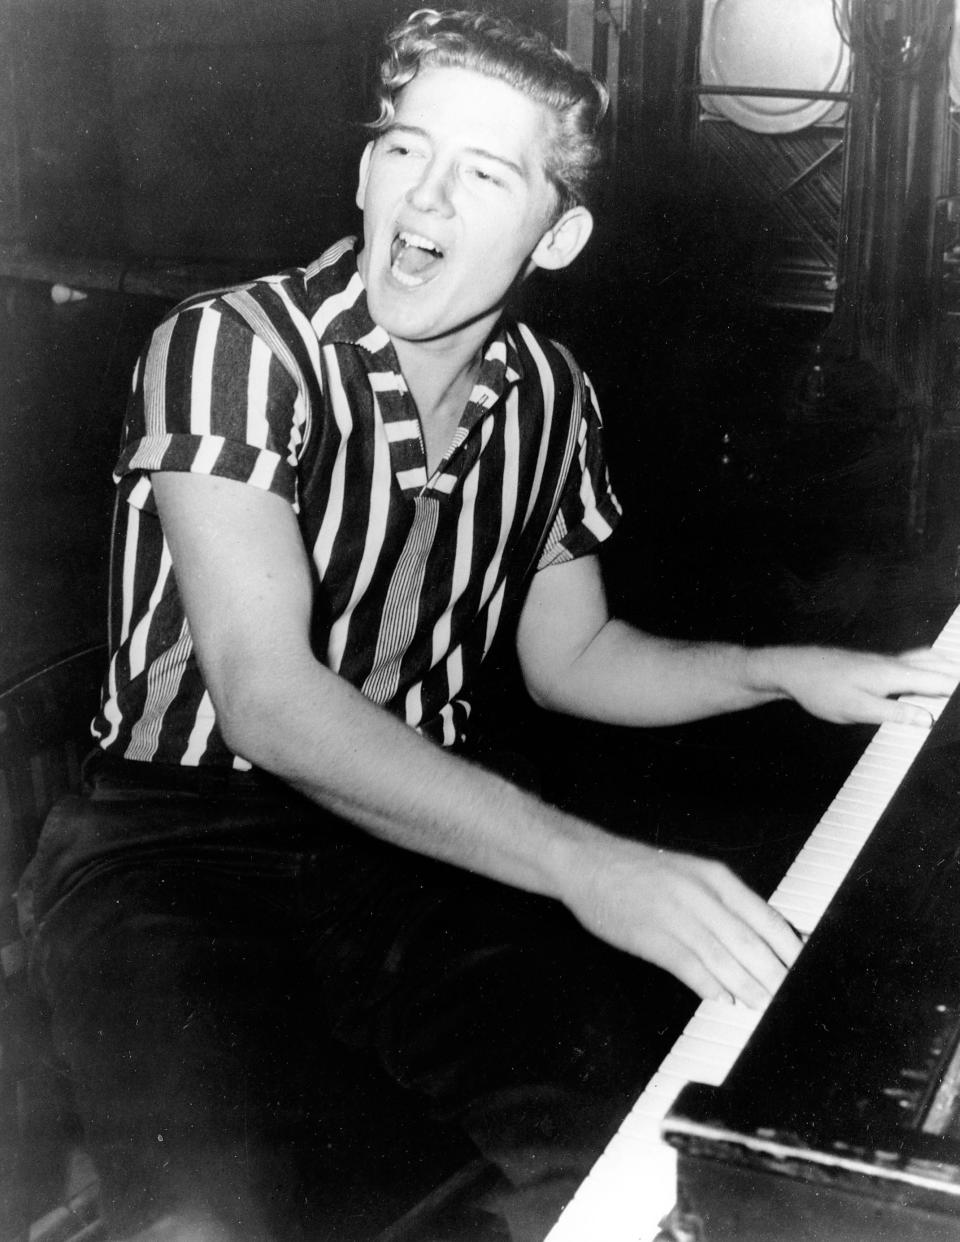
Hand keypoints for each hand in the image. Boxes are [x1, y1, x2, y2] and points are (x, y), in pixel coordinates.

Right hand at [559, 836, 801, 1006]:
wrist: (588, 861)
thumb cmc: (641, 871)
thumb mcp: (691, 874)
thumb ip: (726, 903)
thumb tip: (764, 937)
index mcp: (715, 877)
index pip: (766, 917)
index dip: (790, 949)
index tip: (807, 971)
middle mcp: (699, 894)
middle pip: (750, 943)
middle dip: (775, 975)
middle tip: (791, 998)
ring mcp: (674, 916)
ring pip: (723, 958)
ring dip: (747, 987)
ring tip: (763, 1006)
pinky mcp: (651, 937)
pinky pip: (689, 967)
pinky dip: (710, 987)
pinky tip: (723, 999)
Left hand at [759, 646, 959, 727]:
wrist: (793, 669)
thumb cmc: (821, 689)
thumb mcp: (857, 709)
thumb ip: (894, 714)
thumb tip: (927, 720)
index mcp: (893, 674)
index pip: (940, 682)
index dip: (957, 693)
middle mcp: (893, 663)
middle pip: (938, 665)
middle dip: (955, 676)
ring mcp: (883, 661)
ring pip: (925, 659)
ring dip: (945, 667)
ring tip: (954, 679)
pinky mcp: (874, 663)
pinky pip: (912, 660)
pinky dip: (929, 665)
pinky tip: (927, 671)